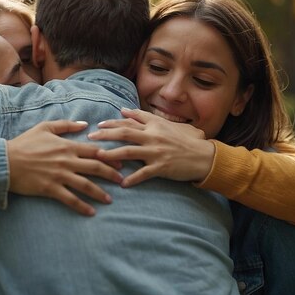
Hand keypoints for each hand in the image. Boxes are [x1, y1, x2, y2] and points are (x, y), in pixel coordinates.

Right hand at [7, 120, 122, 215]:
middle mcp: (66, 161)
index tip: (120, 163)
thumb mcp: (45, 127)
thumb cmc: (24, 143)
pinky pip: (70, 199)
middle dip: (111, 175)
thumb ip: (66, 125)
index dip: (109, 157)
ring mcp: (59, 176)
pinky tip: (91, 212)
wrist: (5, 161)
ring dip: (100, 193)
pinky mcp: (50, 189)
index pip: (94, 151)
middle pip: (95, 167)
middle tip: (122, 181)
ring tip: (110, 200)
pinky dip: (82, 206)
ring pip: (86, 185)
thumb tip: (84, 125)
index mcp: (66, 146)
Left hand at [88, 108, 214, 186]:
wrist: (204, 156)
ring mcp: (156, 152)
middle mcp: (153, 136)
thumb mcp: (168, 124)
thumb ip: (146, 117)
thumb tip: (125, 110)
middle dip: (105, 135)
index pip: (129, 121)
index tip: (98, 124)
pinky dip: (132, 179)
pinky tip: (122, 184)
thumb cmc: (187, 140)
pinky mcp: (161, 167)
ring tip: (98, 158)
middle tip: (90, 138)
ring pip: (129, 152)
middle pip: (124, 133)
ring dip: (111, 154)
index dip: (112, 122)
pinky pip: (143, 173)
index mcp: (154, 125)